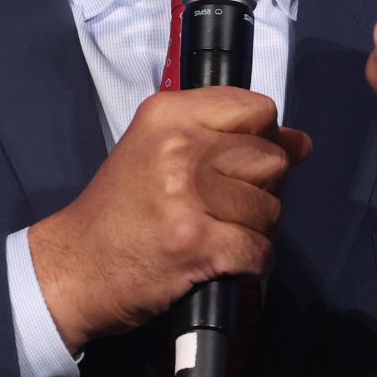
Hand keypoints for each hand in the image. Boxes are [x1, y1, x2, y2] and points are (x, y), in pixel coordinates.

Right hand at [28, 88, 309, 352]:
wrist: (74, 267)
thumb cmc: (119, 209)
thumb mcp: (160, 150)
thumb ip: (227, 137)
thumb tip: (302, 142)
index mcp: (170, 114)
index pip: (257, 109)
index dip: (263, 139)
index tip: (243, 162)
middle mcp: (180, 147)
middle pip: (272, 159)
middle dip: (263, 189)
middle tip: (231, 207)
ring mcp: (189, 196)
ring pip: (271, 208)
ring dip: (257, 230)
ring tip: (223, 235)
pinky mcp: (197, 243)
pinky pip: (260, 249)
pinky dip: (252, 264)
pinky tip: (227, 262)